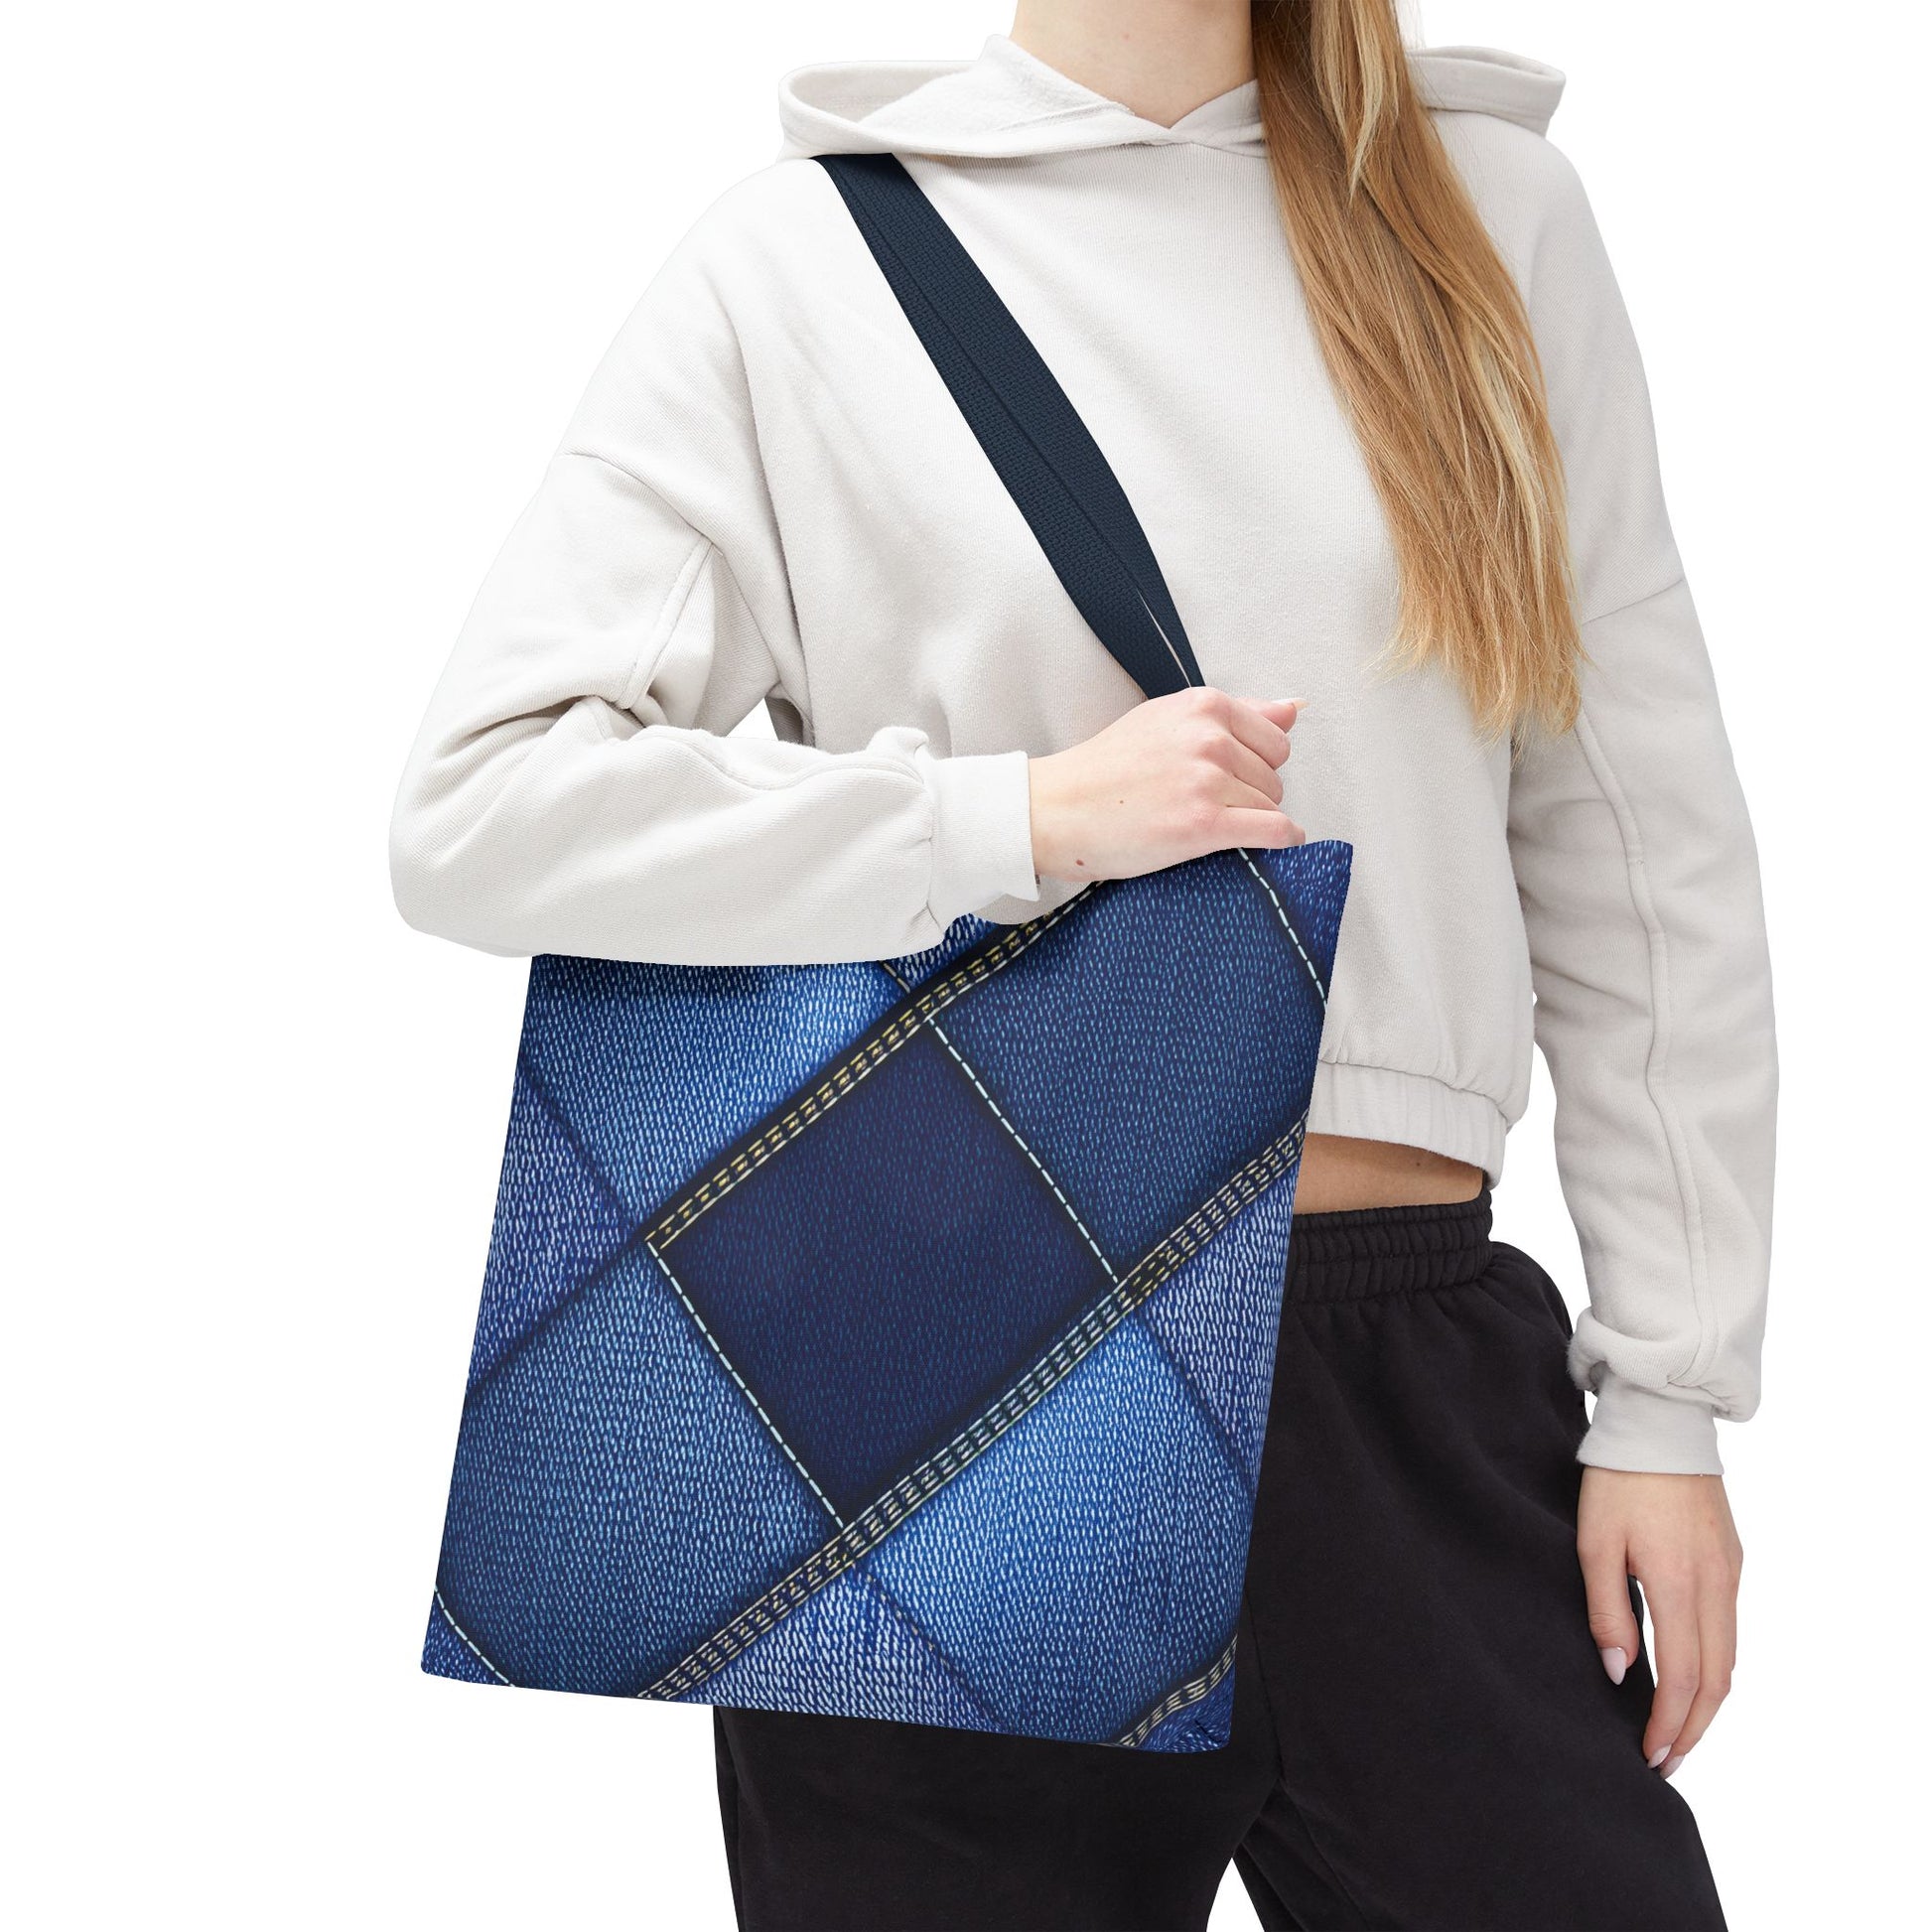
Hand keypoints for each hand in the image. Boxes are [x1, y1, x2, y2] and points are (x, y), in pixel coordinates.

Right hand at [1027, 690, 1303, 883]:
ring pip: (1269, 805)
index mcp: (1202, 705)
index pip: (1273, 738)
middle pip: (1274, 775)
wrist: (1056, 810)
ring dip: (1251, 820)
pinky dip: (1282, 839)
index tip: (1229, 780)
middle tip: (1209, 806)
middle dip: (1253, 793)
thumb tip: (1295, 708)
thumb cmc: (1104, 770)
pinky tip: (1280, 843)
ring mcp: (1207, 780)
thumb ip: (1235, 714)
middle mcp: (1209, 737)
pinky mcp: (1203, 823)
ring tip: (1209, 824)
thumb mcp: (1166, 721)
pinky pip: (1271, 830)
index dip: (1256, 764)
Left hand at [1578, 1468, 1742, 1777]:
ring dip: (1707, 1704)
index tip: (1650, 1755)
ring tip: (1678, 1732)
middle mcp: (1716, 1584)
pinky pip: (1731, 1629)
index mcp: (1679, 1583)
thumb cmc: (1616, 1480)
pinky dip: (1716, 1667)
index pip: (1685, 1678)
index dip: (1669, 1724)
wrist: (1661, 1425)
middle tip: (1665, 1761)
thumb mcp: (1594, 1542)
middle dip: (1693, 1729)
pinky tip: (1692, 1677)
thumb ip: (1607, 1611)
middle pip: (1717, 1681)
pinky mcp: (1733, 1560)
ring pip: (1730, 1659)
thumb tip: (1622, 1674)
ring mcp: (1731, 1573)